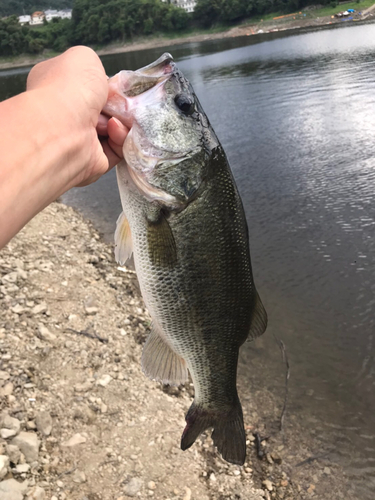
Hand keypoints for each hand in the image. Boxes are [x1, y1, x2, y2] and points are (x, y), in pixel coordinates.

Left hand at [26, 46, 127, 186]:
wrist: (64, 127)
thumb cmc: (69, 88)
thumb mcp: (84, 58)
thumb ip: (94, 67)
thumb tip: (101, 83)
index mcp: (58, 89)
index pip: (86, 88)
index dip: (104, 86)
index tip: (117, 87)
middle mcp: (65, 115)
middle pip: (104, 110)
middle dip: (117, 107)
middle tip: (122, 104)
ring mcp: (78, 139)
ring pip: (113, 131)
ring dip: (120, 122)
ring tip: (114, 119)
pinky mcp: (93, 160)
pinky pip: (117, 149)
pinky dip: (120, 138)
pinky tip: (113, 129)